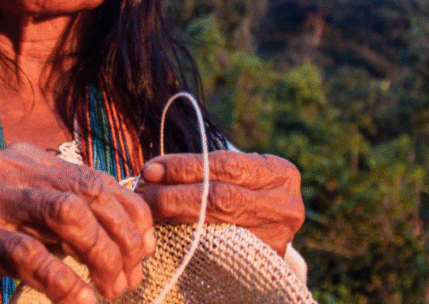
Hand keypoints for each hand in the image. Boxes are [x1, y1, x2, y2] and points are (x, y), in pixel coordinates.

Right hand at [0, 142, 154, 303]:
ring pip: (68, 216)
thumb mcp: (17, 219)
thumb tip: (124, 236)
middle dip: (122, 237)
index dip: (131, 214)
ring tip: (111, 288)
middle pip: (89, 194)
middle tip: (130, 277)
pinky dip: (63, 281)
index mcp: (22, 160)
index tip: (144, 249)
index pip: (96, 178)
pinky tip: (78, 303)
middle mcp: (6, 169)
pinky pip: (30, 255)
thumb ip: (59, 218)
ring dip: (100, 255)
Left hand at [135, 151, 303, 255]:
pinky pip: (218, 251)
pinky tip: (165, 230)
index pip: (226, 165)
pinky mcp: (264, 263)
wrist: (270, 225)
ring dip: (175, 216)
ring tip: (148, 209)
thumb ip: (203, 167)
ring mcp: (277, 238)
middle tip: (143, 192)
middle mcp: (285, 206)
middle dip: (174, 193)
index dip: (184, 167)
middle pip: (221, 198)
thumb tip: (153, 171)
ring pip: (217, 226)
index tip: (151, 168)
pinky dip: (187, 239)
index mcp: (281, 173)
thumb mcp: (238, 171)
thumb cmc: (245, 188)